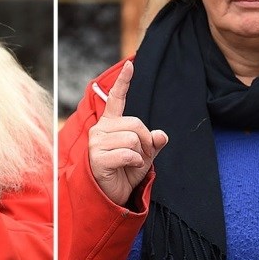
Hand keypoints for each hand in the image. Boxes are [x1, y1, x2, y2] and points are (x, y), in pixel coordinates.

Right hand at [88, 61, 168, 205]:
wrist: (110, 195)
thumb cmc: (124, 172)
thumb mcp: (145, 155)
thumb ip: (153, 143)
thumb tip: (162, 135)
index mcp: (110, 124)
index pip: (116, 99)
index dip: (124, 82)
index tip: (130, 64)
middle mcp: (100, 129)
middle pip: (136, 123)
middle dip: (146, 140)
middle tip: (143, 155)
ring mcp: (96, 142)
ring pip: (133, 138)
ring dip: (141, 154)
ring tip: (133, 163)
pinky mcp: (97, 157)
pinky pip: (128, 153)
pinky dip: (136, 162)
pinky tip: (128, 167)